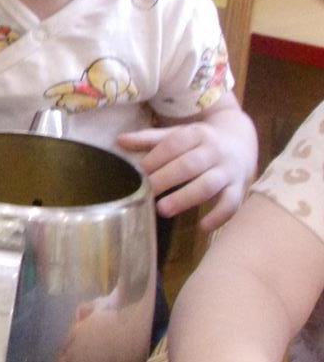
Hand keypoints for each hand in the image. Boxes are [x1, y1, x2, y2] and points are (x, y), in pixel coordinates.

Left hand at [118, 115, 253, 229]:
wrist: (242, 141)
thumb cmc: (200, 142)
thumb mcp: (179, 134)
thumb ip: (150, 139)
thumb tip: (119, 140)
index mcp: (196, 134)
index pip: (174, 144)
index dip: (156, 157)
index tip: (138, 172)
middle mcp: (214, 151)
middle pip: (190, 165)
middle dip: (166, 178)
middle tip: (146, 193)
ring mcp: (228, 170)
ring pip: (209, 185)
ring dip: (185, 198)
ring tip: (163, 210)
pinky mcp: (239, 188)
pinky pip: (232, 204)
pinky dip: (219, 217)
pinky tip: (202, 227)